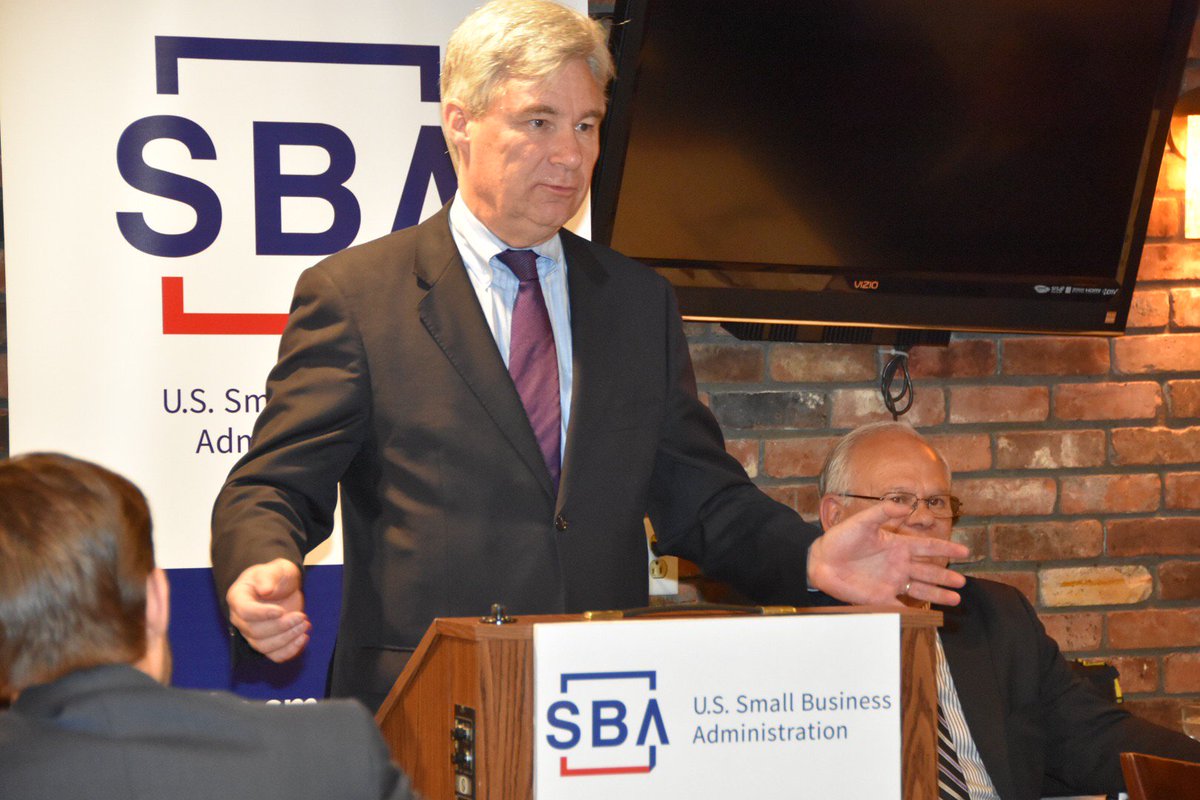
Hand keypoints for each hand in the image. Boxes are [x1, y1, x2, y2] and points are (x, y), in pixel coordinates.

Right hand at [226, 558, 310, 661]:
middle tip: (301, 617)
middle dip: (281, 626)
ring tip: (305, 625)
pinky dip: (289, 651)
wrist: (283, 586)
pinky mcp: (266, 642)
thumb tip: (265, 590)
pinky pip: (273, 654)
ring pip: (263, 646)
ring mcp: (252, 633)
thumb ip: (268, 576)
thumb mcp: (275, 569)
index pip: (245, 611)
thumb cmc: (276, 576)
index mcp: (238, 597)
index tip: (281, 611)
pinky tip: (303, 638)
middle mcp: (241, 618)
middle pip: (255, 631)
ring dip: (287, 639)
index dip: (262, 614)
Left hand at [807, 502, 968, 606]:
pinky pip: (901, 606)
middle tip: (963, 582)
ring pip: (921, 589)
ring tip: (956, 599)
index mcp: (897, 545)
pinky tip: (929, 616)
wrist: (821, 560)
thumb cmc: (841, 538)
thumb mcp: (863, 521)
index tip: (965, 551)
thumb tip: (905, 506)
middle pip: (929, 571)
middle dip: (946, 576)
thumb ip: (883, 511)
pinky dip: (914, 612)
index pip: (927, 547)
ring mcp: (891, 582)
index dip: (946, 548)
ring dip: (938, 594)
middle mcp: (899, 564)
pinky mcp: (880, 597)